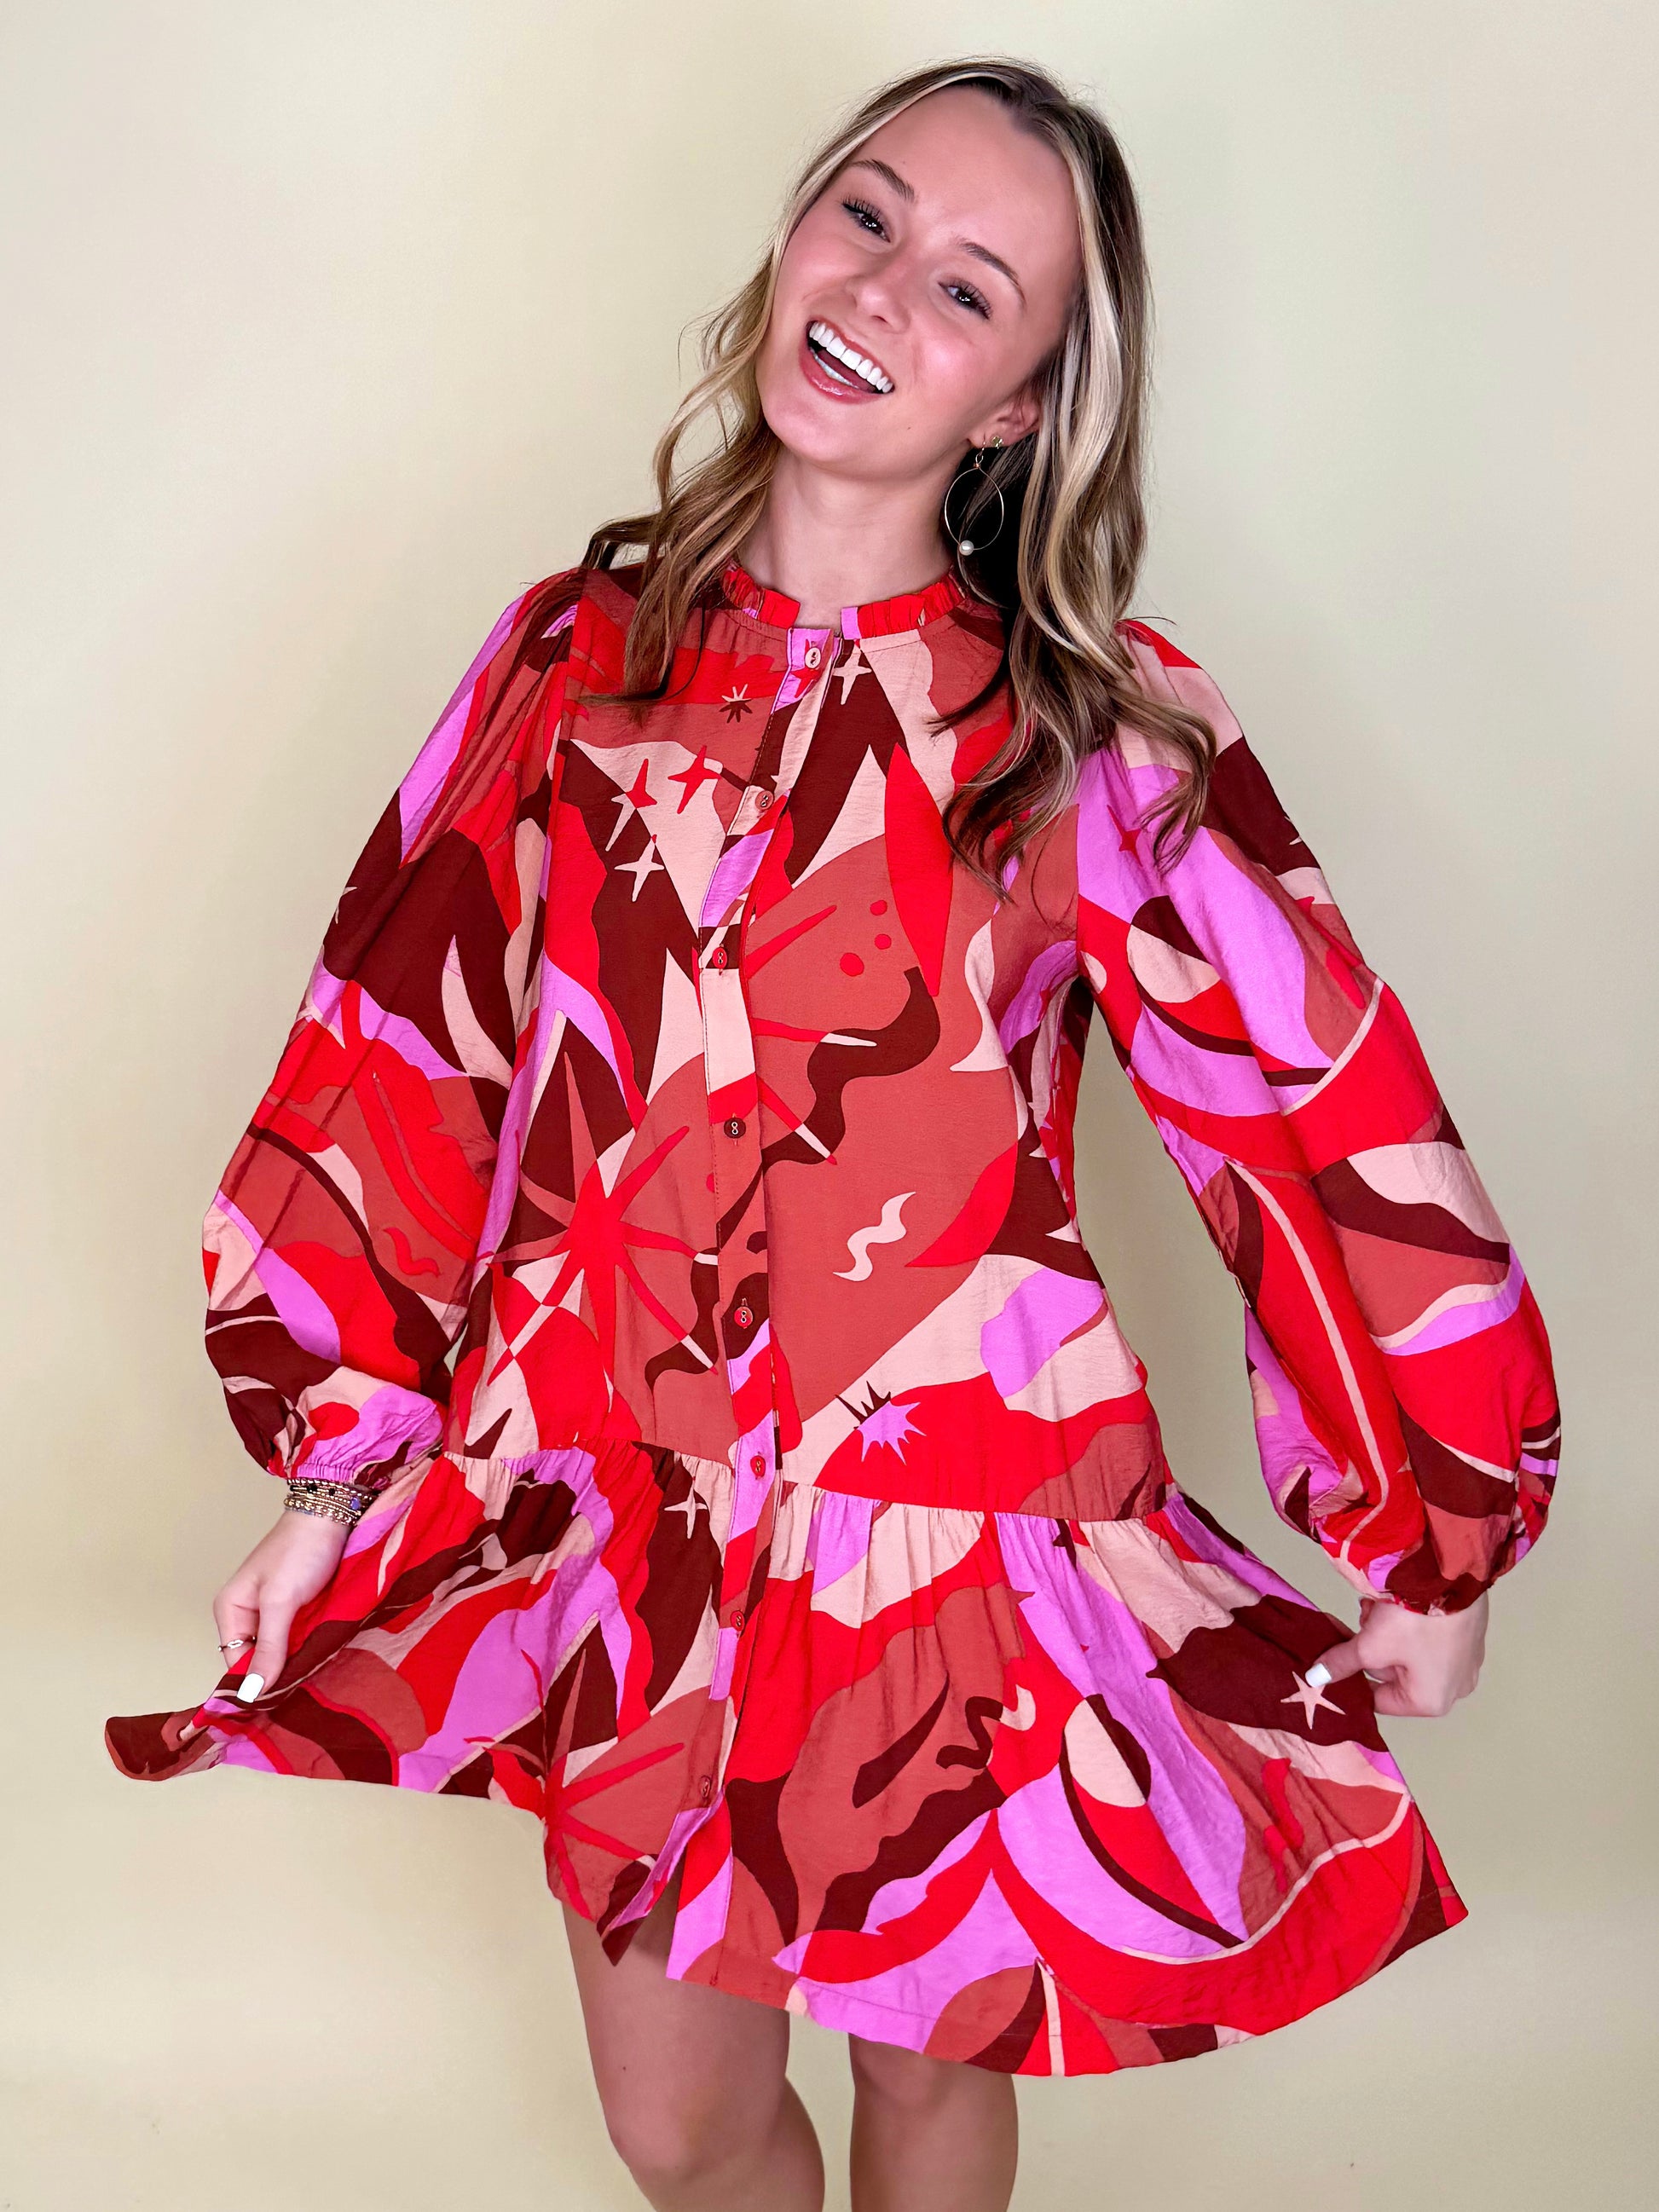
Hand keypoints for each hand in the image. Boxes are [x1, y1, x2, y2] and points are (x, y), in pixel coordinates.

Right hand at [213, 1506, 350, 1702]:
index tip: (278, 1706)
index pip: (235, 1664)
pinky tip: (322, 1659)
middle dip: (278, 1675)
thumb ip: (268, 1646)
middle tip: (302, 1694)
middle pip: (258, 1659)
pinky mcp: (299, 1608)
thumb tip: (251, 1692)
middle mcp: (248, 1614)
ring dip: (296, 1663)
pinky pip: (298, 1638)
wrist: (331, 1513)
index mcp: (230, 1610)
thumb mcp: (281, 1601)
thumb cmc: (300, 1550)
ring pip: (280, 1651)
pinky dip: (309, 1648)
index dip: (254, 1685)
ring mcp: (274, 1612)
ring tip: (315, 1680)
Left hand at [1315, 1591, 1488, 1717]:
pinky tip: (1395, 1600)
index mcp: (1431, 1701)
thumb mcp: (1371, 1645)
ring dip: (1386, 1630)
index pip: (1380, 1700)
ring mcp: (1465, 1660)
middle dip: (1371, 1645)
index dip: (1352, 1678)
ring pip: (1409, 1651)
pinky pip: (1429, 1637)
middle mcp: (1454, 1688)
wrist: (1452, 1574)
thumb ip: (1342, 1663)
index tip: (1335, 1657)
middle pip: (1394, 1673)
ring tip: (1377, 1606)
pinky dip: (1408, 1622)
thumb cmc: (1415, 1620)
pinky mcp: (1469, 1634)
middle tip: (1361, 1619)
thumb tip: (1316, 1678)